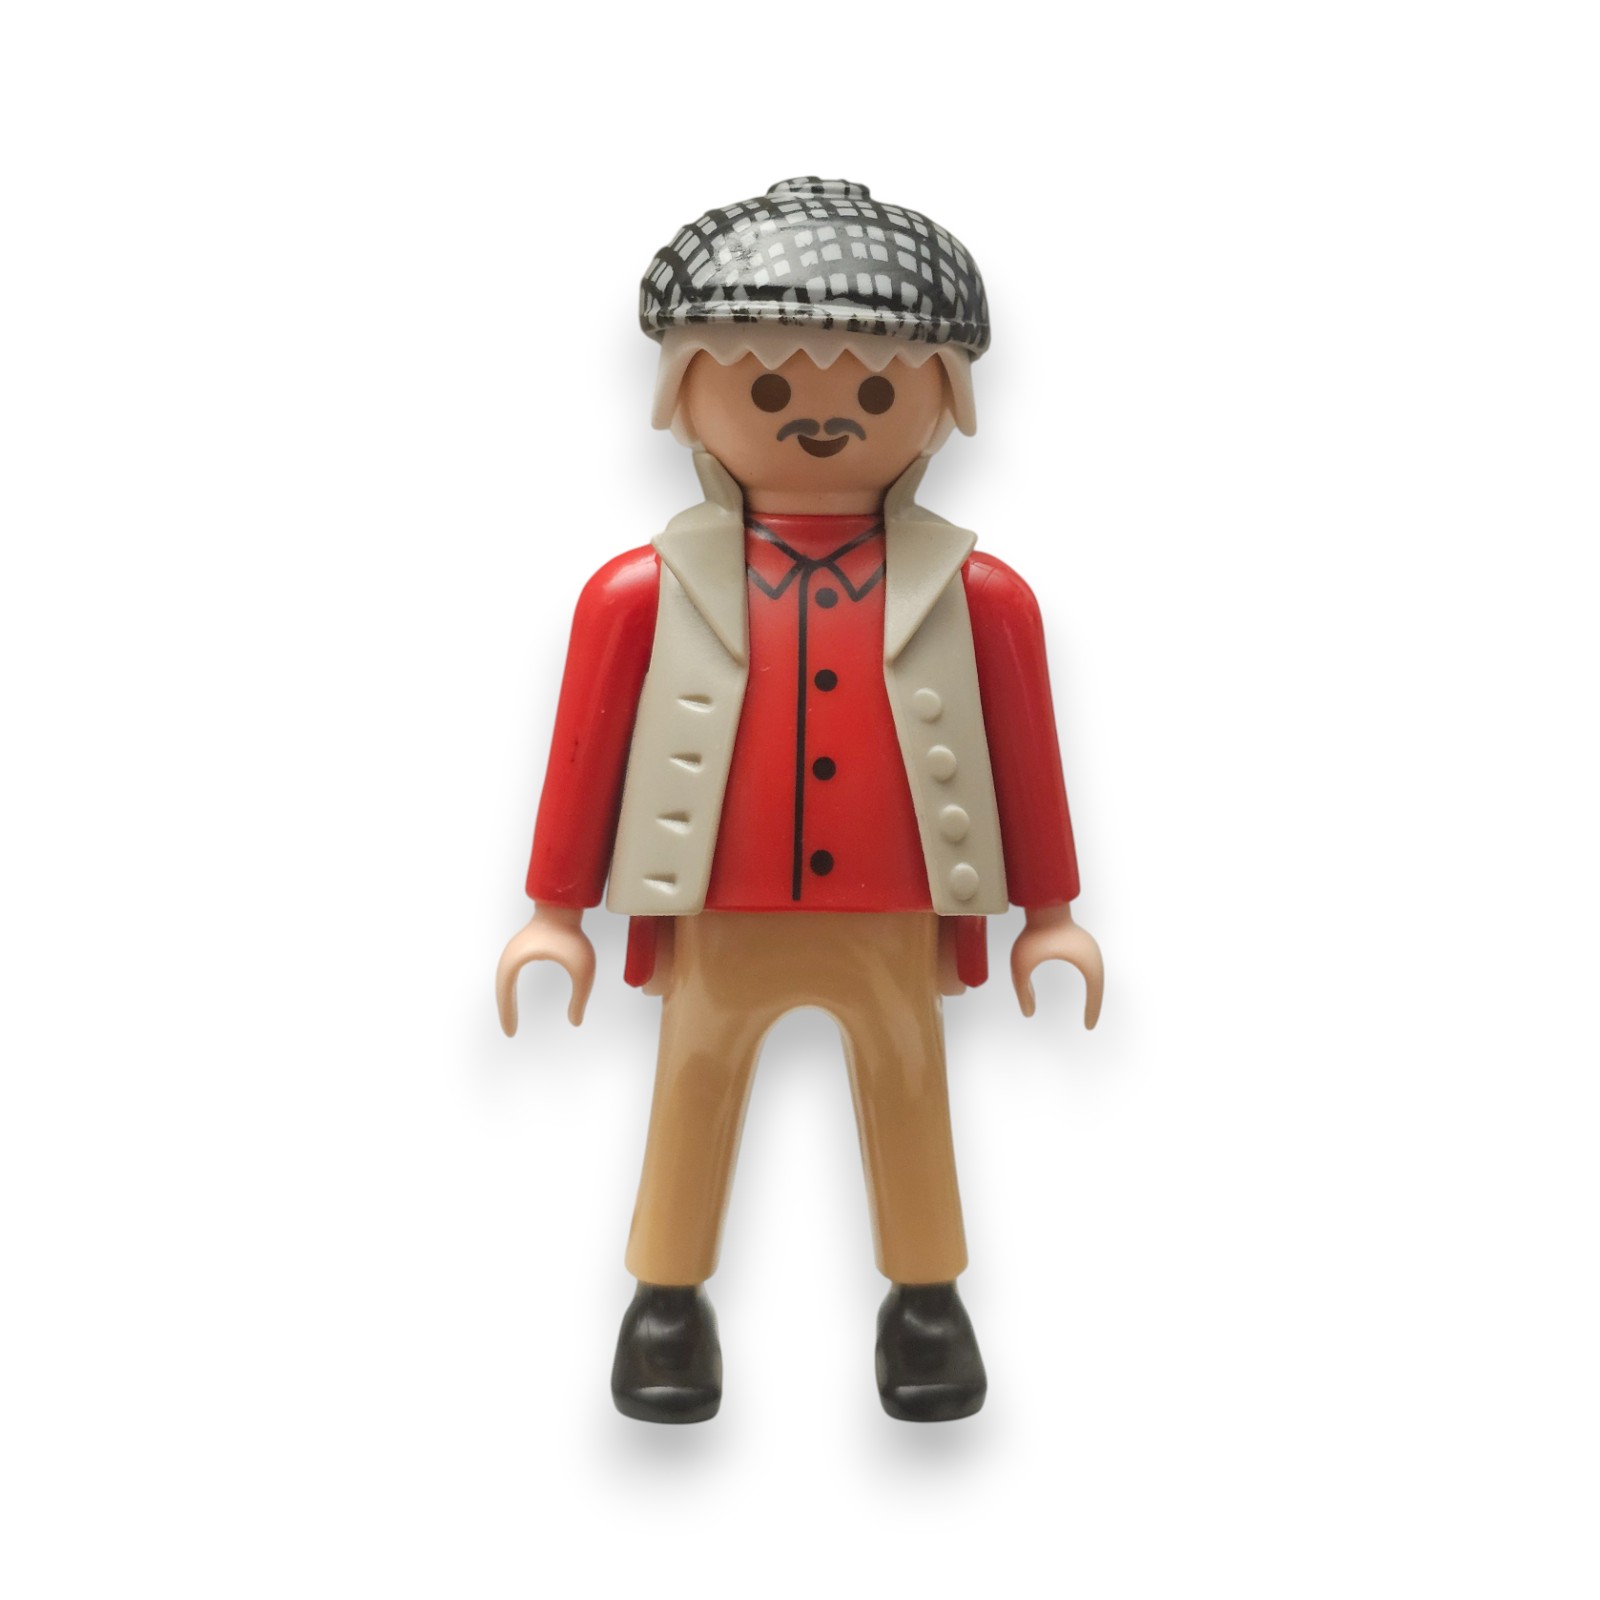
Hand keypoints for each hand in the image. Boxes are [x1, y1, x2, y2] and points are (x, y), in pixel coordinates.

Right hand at [496, 904, 595, 1033]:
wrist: (565, 905)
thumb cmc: (573, 936)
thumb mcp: (583, 970)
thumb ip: (580, 997)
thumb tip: (576, 1023)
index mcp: (516, 960)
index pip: (504, 994)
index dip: (507, 1014)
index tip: (511, 1033)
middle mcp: (510, 955)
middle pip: (501, 989)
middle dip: (505, 1011)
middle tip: (510, 1032)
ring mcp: (515, 950)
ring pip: (504, 981)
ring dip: (507, 1000)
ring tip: (511, 1021)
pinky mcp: (522, 948)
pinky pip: (511, 973)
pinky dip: (510, 989)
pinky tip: (515, 999)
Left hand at [1010, 904, 1102, 1027]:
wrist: (1042, 903)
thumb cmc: (1032, 933)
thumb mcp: (1021, 964)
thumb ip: (1022, 989)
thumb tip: (1028, 1014)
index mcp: (1086, 960)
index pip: (1095, 992)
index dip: (1093, 1011)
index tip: (1088, 1027)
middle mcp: (1093, 954)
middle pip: (1099, 986)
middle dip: (1095, 1005)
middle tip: (1089, 1024)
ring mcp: (1089, 946)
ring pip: (1096, 976)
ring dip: (1093, 992)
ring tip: (1088, 1011)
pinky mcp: (1082, 942)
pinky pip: (1089, 966)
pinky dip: (1089, 980)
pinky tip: (1083, 987)